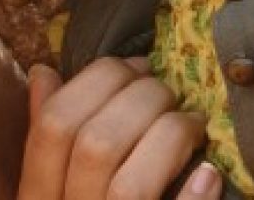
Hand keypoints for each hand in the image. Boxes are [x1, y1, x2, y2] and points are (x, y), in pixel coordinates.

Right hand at [17, 57, 220, 199]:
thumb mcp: (53, 195)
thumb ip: (46, 139)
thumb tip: (45, 72)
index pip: (51, 125)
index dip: (94, 81)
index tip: (133, 66)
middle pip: (92, 143)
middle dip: (140, 99)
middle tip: (171, 91)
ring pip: (129, 182)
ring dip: (169, 138)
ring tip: (194, 125)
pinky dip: (192, 196)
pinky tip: (208, 175)